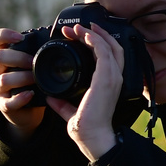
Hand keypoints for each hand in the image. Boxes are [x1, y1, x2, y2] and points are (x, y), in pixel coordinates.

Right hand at [0, 28, 43, 132]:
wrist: (28, 109)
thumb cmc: (32, 82)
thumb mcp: (32, 64)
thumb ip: (39, 52)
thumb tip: (63, 35)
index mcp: (3, 57)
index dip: (4, 35)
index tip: (20, 38)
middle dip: (19, 58)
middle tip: (34, 62)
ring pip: (3, 80)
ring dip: (22, 77)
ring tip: (36, 79)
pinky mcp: (3, 105)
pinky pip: (9, 102)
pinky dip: (20, 98)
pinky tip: (30, 94)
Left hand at [43, 23, 123, 161]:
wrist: (92, 137)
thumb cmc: (86, 127)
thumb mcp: (71, 110)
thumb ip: (63, 103)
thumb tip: (51, 97)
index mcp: (109, 83)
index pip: (110, 55)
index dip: (98, 41)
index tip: (79, 35)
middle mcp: (115, 77)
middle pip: (112, 46)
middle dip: (96, 33)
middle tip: (77, 27)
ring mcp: (113, 77)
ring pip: (109, 45)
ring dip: (93, 33)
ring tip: (78, 27)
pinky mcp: (107, 78)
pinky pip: (104, 52)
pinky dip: (95, 40)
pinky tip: (84, 34)